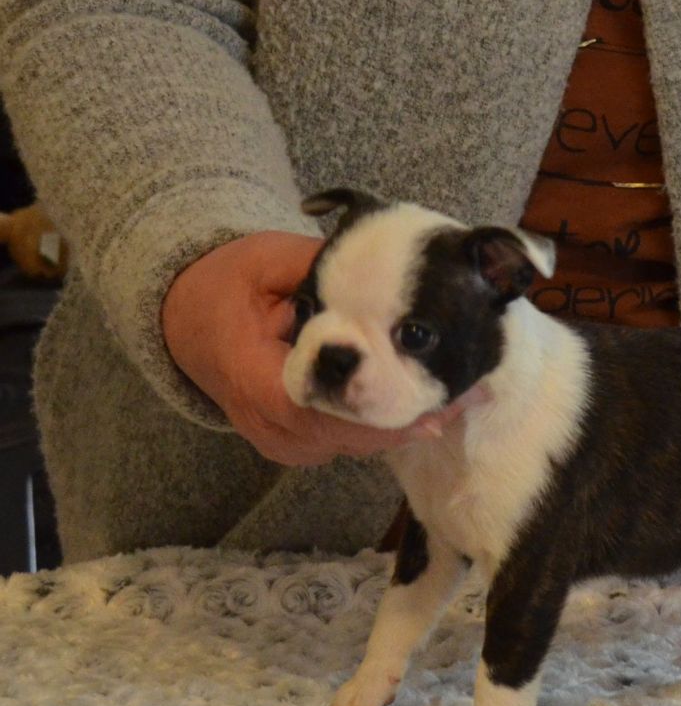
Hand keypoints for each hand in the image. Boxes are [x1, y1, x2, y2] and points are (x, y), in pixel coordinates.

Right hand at [161, 231, 468, 465]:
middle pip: (344, 438)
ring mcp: (279, 441)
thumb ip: (315, 265)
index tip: (429, 406)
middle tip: (467, 398)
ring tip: (460, 400)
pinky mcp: (295, 444)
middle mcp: (264, 423)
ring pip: (350, 446)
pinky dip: (382, 427)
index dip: (376, 416)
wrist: (188, 318)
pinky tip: (423, 405)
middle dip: (405, 420)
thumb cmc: (228, 283)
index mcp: (250, 377)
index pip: (315, 412)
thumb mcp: (265, 259)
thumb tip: (376, 264)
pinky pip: (345, 444)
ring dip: (401, 426)